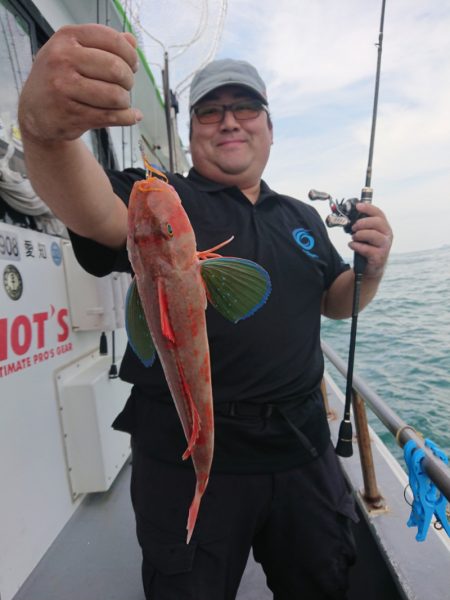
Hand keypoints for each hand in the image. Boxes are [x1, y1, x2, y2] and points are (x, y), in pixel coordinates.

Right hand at [18, 24, 142, 142]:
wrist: (35, 111)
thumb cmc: (61, 77)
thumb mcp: (73, 52)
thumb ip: (103, 44)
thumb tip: (132, 41)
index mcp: (66, 38)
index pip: (111, 39)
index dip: (130, 54)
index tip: (133, 65)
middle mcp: (62, 60)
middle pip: (116, 68)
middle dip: (128, 79)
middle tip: (125, 85)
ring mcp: (65, 88)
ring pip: (115, 95)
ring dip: (125, 100)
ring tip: (120, 101)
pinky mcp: (72, 115)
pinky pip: (112, 117)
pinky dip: (128, 117)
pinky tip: (133, 116)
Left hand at [349, 202, 392, 277]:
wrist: (371, 267)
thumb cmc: (368, 247)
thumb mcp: (366, 234)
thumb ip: (362, 225)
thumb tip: (349, 215)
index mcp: (384, 227)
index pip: (379, 213)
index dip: (368, 208)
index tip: (358, 206)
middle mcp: (387, 235)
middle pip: (377, 222)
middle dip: (363, 222)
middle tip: (353, 227)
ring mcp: (385, 246)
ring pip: (373, 235)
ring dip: (360, 234)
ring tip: (354, 237)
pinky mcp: (379, 256)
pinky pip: (366, 248)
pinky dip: (356, 246)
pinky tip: (352, 245)